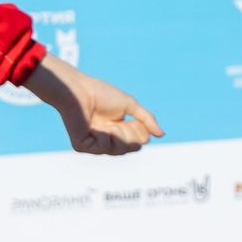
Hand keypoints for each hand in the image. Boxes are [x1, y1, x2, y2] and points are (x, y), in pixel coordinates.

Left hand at [23, 55, 164, 155]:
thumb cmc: (102, 94)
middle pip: (133, 147)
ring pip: (119, 151)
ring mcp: (95, 144)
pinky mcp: (82, 147)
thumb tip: (162, 134)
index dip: (140, 130)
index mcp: (119, 129)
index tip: (132, 118)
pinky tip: (95, 128)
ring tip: (107, 124)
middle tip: (119, 122)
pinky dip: (104, 137)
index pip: (140, 140)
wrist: (78, 90)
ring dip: (117, 134)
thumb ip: (146, 119)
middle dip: (130, 133)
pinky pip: (103, 149)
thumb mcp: (130, 105)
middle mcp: (108, 139)